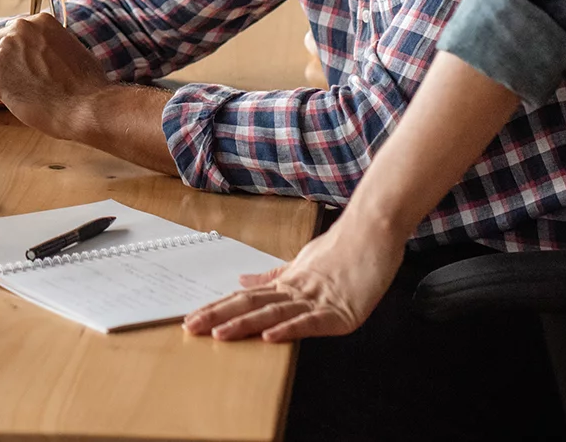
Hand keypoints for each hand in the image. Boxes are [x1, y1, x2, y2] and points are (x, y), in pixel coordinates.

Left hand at [0, 14, 111, 134]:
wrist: (85, 107)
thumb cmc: (86, 86)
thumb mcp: (71, 49)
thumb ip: (48, 44)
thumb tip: (38, 51)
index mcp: (40, 20)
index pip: (13, 33)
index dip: (19, 55)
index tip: (31, 68)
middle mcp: (19, 28)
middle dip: (6, 66)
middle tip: (28, 84)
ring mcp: (5, 48)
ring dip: (3, 82)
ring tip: (29, 94)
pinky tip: (21, 101)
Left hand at [181, 212, 406, 341]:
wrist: (374, 229)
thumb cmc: (343, 248)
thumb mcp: (303, 263)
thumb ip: (274, 276)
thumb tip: (242, 280)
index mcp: (287, 284)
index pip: (245, 298)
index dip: (218, 308)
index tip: (191, 318)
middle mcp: (296, 291)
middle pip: (251, 305)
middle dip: (219, 317)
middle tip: (191, 327)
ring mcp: (317, 300)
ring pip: (274, 312)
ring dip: (245, 324)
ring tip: (220, 333)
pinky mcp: (341, 311)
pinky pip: (310, 321)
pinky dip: (289, 329)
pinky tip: (270, 336)